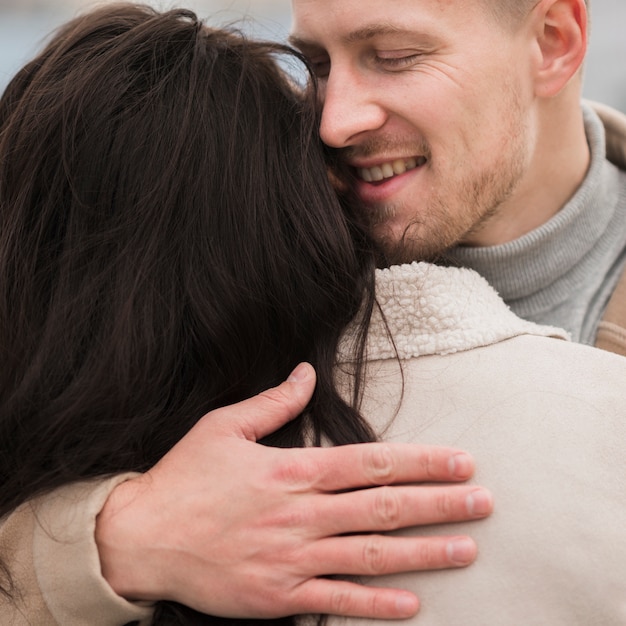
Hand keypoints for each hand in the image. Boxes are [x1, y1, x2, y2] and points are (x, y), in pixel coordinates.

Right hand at [96, 363, 491, 619]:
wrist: (143, 539)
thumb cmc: (185, 477)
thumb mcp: (225, 427)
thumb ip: (274, 402)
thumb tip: (306, 374)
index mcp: (293, 470)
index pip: (372, 462)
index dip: (422, 462)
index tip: (461, 462)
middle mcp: (301, 514)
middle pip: (384, 507)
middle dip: (440, 504)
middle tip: (484, 502)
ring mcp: (293, 558)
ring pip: (372, 554)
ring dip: (424, 553)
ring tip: (467, 550)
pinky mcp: (279, 595)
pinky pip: (337, 600)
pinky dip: (377, 603)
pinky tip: (414, 604)